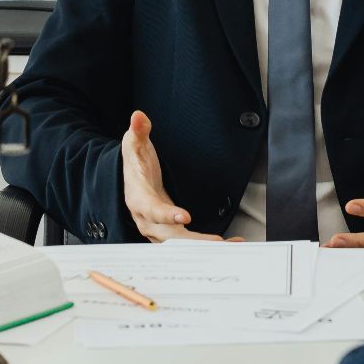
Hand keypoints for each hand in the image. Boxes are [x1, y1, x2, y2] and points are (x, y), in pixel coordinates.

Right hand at [122, 111, 224, 241]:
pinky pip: (189, 243)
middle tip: (217, 241)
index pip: (151, 209)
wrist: (131, 181)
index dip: (166, 214)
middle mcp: (148, 219)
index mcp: (139, 199)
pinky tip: (230, 242)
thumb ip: (138, 131)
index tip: (184, 216)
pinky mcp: (172, 232)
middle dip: (194, 240)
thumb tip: (138, 116)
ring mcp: (160, 228)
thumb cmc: (135, 164)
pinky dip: (207, 245)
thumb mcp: (134, 144)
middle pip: (170, 235)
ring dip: (205, 246)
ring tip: (232, 244)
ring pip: (181, 244)